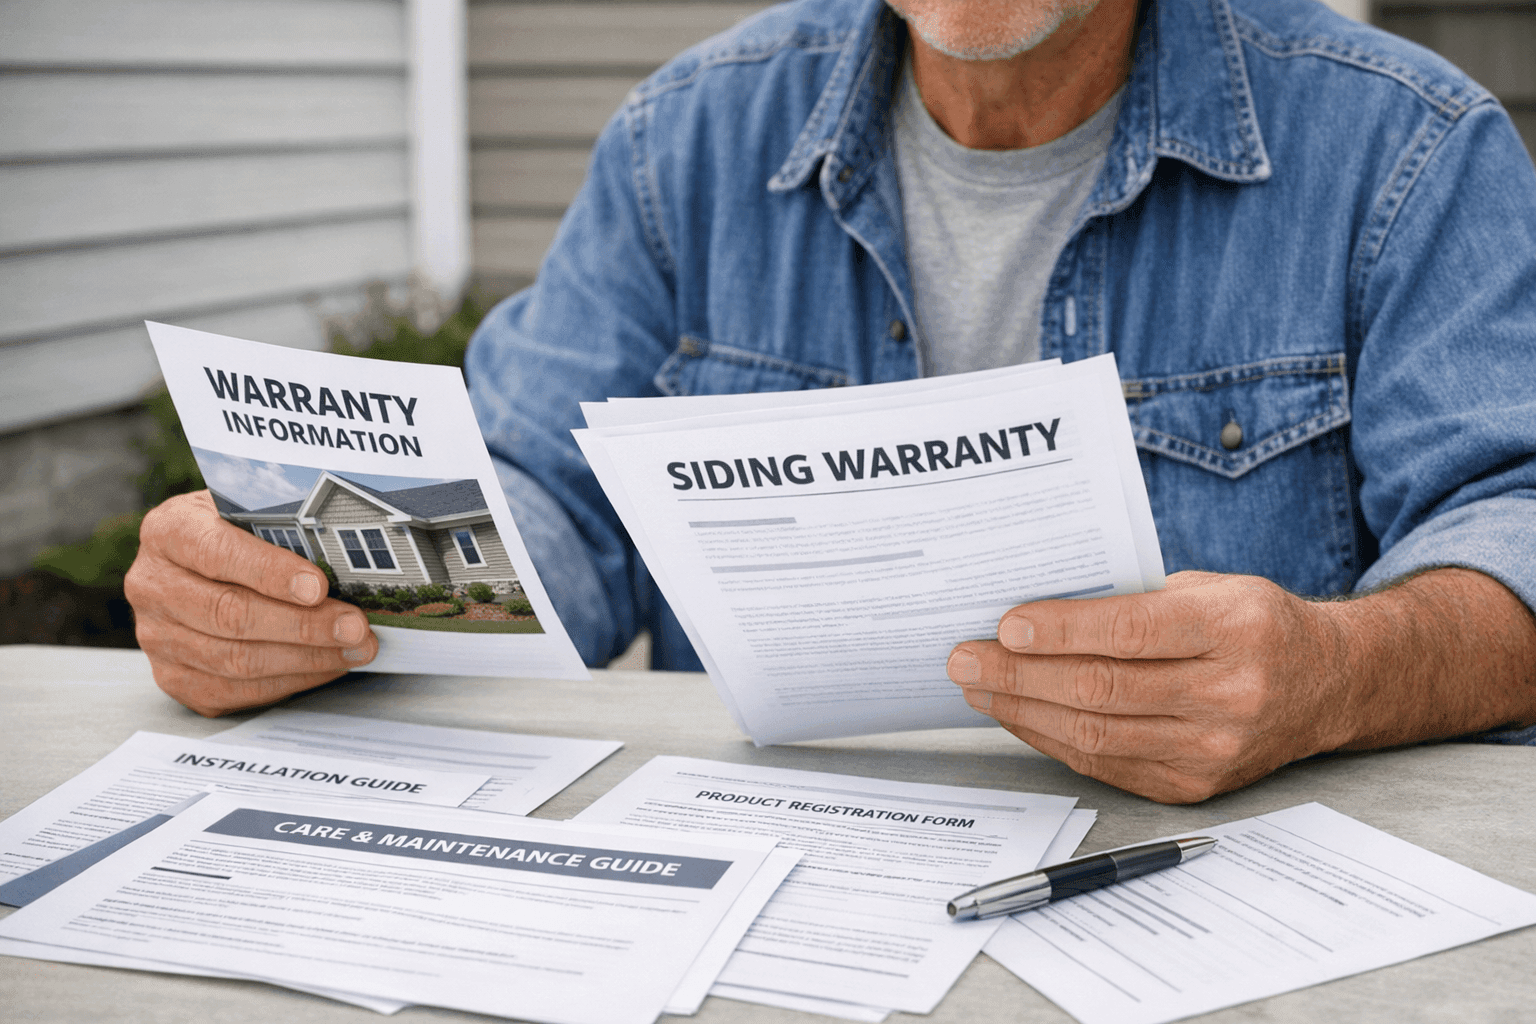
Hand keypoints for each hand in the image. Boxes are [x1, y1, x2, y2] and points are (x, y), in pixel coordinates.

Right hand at [125, 490, 376, 715]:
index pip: (217, 553)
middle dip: (302, 625)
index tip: (318, 587)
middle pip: (229, 615)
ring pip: (234, 660)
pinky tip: (326, 667)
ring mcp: (157, 636)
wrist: (196, 564)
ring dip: (305, 659)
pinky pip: (234, 690)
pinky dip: (289, 681)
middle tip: (355, 626)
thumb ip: (282, 528)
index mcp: (169, 531)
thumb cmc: (234, 534)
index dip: (270, 572)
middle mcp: (152, 585)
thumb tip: (343, 557)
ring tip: (354, 649)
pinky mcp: (173, 676)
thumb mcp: (249, 512)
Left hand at [945, 572, 1352, 802]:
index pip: (1132, 633)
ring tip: (976, 686)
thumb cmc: (1252, 623)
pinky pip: (1104, 763)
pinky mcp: (1193, 785)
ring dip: (1022, 709)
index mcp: (1234, 629)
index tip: (1007, 624)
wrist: (1327, 685)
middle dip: (1020, 674)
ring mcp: (1212, 748)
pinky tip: (1018, 714)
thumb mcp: (1211, 588)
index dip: (1063, 631)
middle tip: (964, 658)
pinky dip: (1050, 738)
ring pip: (1095, 733)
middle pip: (1102, 689)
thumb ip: (1136, 599)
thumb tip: (1037, 608)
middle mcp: (1229, 694)